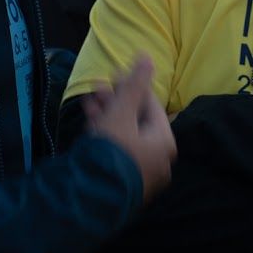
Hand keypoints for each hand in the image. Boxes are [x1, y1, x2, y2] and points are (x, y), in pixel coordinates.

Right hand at [84, 55, 176, 201]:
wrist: (92, 195)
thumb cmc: (113, 148)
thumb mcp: (122, 112)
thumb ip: (134, 84)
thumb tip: (147, 56)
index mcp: (164, 141)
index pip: (151, 105)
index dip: (132, 85)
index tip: (114, 73)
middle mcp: (157, 158)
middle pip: (137, 120)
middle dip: (115, 100)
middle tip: (97, 86)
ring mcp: (140, 171)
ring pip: (124, 134)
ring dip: (106, 114)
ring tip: (88, 99)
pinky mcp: (122, 180)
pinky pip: (117, 150)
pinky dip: (105, 133)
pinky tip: (89, 120)